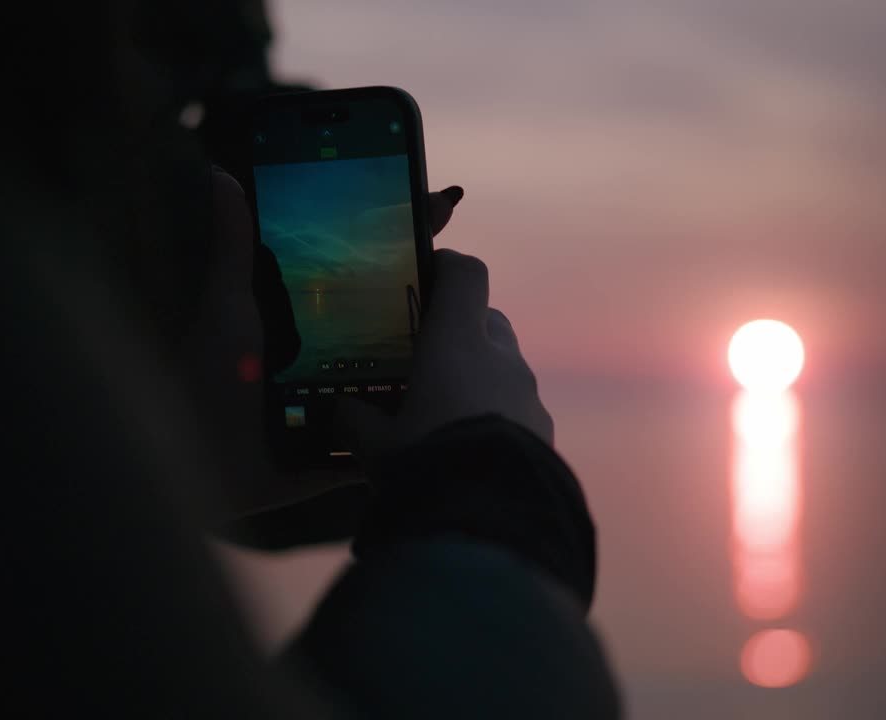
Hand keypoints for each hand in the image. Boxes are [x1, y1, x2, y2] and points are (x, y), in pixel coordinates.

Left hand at [186, 168, 464, 522]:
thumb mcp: (228, 304)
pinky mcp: (362, 440)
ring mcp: (356, 394)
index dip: (406, 230)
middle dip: (438, 285)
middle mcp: (340, 349)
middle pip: (401, 310)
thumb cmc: (211, 377)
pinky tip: (469, 393)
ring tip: (483, 322)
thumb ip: (234, 244)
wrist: (205, 464)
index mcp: (313, 311)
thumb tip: (220, 171)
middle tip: (466, 262)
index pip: (370, 261)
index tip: (442, 200)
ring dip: (445, 349)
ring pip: (414, 367)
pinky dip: (432, 413)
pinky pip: (405, 424)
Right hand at [343, 249, 553, 456]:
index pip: (465, 275)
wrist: (490, 520)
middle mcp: (500, 357)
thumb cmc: (425, 461)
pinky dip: (497, 415)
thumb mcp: (374, 446)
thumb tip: (339, 410)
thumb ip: (354, 420)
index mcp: (457, 342)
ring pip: (504, 367)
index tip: (424, 277)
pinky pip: (517, 407)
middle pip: (487, 320)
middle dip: (461, 332)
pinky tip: (473, 450)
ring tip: (447, 415)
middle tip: (427, 360)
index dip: (446, 268)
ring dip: (480, 378)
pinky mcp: (546, 430)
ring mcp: (529, 393)